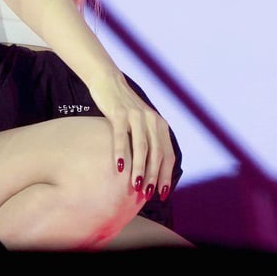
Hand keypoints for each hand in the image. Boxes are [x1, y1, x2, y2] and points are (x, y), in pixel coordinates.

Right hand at [88, 70, 174, 200]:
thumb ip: (148, 140)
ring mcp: (136, 115)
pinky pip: (121, 135)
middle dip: (154, 176)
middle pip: (157, 153)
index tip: (162, 194)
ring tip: (136, 185)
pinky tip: (119, 167)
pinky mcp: (119, 112)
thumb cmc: (123, 108)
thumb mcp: (140, 122)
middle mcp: (152, 119)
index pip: (168, 155)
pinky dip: (122, 152)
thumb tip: (150, 171)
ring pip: (142, 147)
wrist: (108, 81)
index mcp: (160, 124)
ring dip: (140, 168)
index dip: (167, 176)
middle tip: (147, 194)